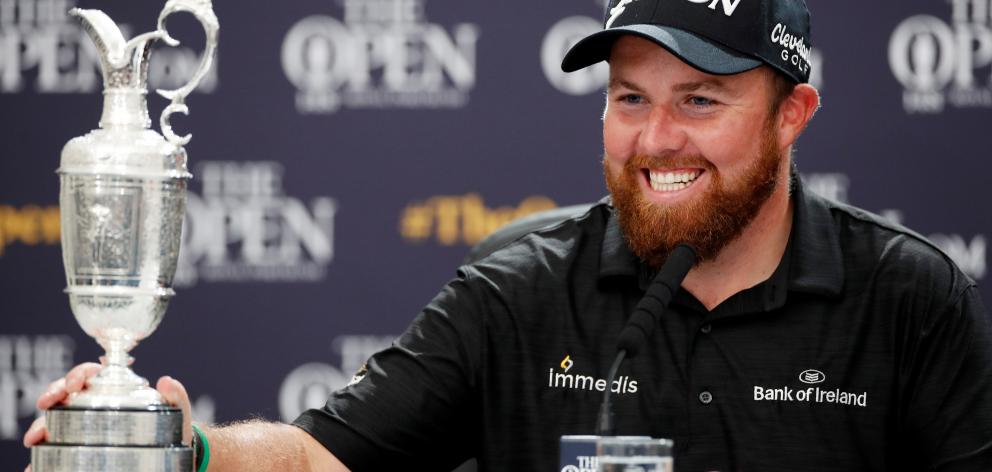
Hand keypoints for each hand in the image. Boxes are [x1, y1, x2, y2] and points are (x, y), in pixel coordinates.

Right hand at [22, 363, 193, 447]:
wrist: (171, 452)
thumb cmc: (172, 428)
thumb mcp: (175, 411)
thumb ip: (175, 396)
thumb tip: (167, 380)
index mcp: (113, 389)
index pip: (90, 373)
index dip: (78, 373)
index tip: (74, 383)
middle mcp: (94, 403)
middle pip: (65, 393)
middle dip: (52, 395)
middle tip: (46, 404)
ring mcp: (84, 424)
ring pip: (56, 418)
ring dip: (40, 424)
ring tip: (35, 436)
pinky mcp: (79, 444)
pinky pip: (57, 445)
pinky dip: (44, 451)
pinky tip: (36, 459)